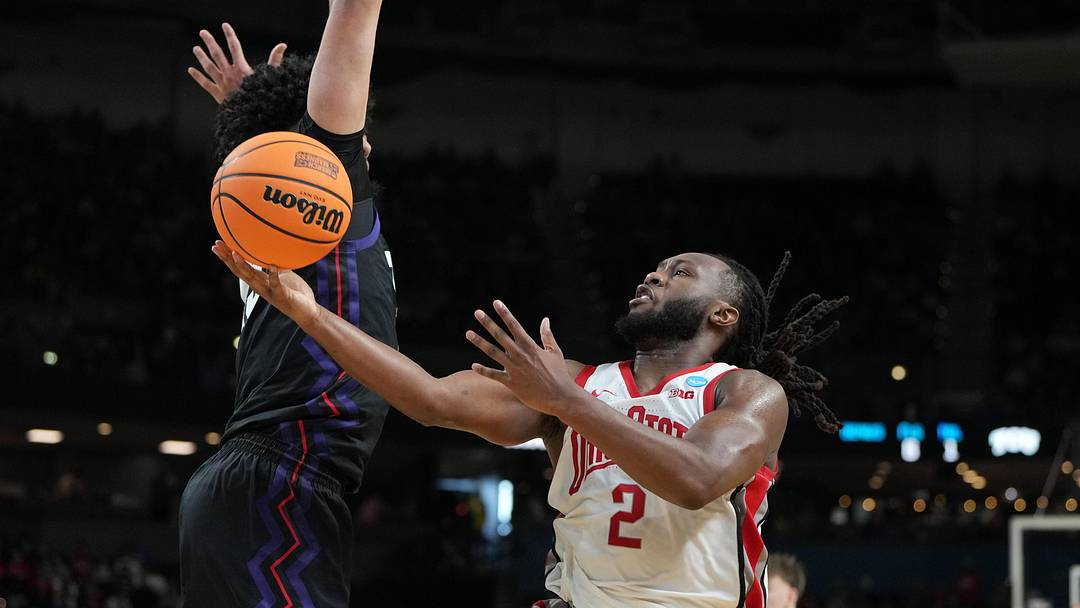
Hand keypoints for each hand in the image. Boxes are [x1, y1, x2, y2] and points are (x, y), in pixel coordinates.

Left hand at [187, 23, 286, 103]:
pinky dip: (198, 77)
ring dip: (201, 57)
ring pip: (209, 67)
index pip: (234, 47)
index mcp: (241, 69)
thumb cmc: (263, 97)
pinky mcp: (218, 95)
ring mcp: (222, 84)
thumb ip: (275, 60)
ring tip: (195, 48)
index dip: (229, 35)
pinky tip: (191, 70)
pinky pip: (206, 84)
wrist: (252, 117)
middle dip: (209, 42)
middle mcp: (229, 74)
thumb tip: (282, 45)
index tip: (225, 25)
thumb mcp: (270, 77)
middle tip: (202, 32)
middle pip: (217, 54)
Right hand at [211, 241, 319, 327]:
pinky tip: (271, 266)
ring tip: (235, 254)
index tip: (217, 244)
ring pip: (253, 279)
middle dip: (227, 259)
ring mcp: (270, 292)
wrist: (307, 311)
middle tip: (216, 246)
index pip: (239, 268)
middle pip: (240, 272)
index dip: (227, 257)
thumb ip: (275, 265)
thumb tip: (273, 249)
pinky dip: (274, 276)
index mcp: (259, 281)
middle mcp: (260, 287)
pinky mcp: (282, 296)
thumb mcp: (283, 275)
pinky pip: (277, 285)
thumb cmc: (294, 293)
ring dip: (244, 266)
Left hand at [466, 301, 580, 416]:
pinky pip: (494, 375)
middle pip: (500, 336)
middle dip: (488, 323)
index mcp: (531, 346)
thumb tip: (545, 319)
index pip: (515, 326)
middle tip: (477, 312)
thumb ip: (547, 335)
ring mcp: (514, 369)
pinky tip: (473, 365)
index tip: (496, 303)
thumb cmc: (559, 374)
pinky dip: (484, 370)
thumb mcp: (555, 352)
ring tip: (468, 333)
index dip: (505, 313)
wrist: (560, 397)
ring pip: (493, 353)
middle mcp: (520, 355)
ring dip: (480, 342)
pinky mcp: (512, 383)